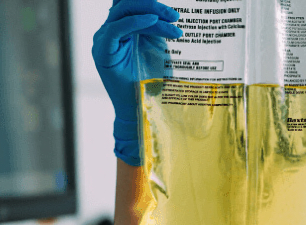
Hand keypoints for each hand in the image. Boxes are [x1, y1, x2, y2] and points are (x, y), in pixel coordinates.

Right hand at [92, 0, 181, 165]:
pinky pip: (115, 29)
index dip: (153, 5)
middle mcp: (110, 31)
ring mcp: (104, 40)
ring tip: (171, 21)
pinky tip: (152, 21)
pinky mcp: (102, 52)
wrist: (143, 108)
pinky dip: (134, 22)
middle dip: (153, 5)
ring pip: (122, 12)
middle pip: (126, 4)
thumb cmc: (151, 81)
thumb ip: (157, 29)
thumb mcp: (158, 48)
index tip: (176, 15)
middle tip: (175, 16)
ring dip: (149, 12)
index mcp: (122, 29)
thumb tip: (169, 12)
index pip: (133, 7)